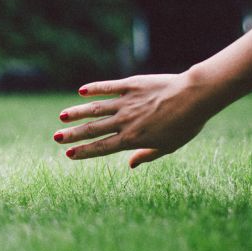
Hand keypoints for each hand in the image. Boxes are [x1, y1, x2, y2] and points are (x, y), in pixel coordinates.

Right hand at [53, 73, 212, 167]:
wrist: (195, 96)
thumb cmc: (186, 124)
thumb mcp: (168, 146)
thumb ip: (146, 155)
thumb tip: (131, 165)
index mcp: (133, 139)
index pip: (102, 147)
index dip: (84, 151)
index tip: (69, 154)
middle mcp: (125, 121)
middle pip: (93, 129)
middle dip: (73, 135)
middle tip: (56, 137)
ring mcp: (126, 102)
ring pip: (95, 108)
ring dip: (77, 112)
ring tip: (62, 116)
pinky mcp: (131, 85)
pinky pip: (108, 87)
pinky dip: (94, 88)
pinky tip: (82, 91)